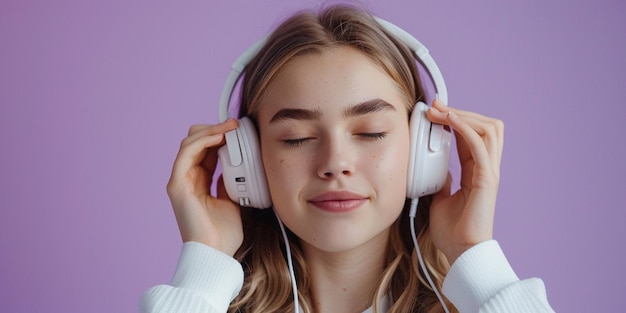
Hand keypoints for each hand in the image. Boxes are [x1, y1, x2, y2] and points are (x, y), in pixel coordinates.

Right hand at [166, 119, 242, 255]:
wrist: (216, 253)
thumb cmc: (224, 233)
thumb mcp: (233, 199)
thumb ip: (230, 180)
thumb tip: (239, 163)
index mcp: (199, 181)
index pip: (206, 149)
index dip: (221, 136)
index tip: (239, 129)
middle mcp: (186, 178)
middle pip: (195, 141)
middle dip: (215, 129)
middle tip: (235, 125)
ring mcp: (180, 180)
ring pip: (190, 142)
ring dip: (211, 130)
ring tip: (230, 126)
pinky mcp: (177, 184)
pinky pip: (187, 153)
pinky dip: (203, 140)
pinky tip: (219, 136)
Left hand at [425, 100, 503, 263]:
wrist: (460, 252)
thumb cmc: (452, 230)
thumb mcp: (440, 196)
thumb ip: (441, 179)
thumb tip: (435, 166)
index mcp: (476, 171)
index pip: (471, 135)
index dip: (455, 119)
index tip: (434, 110)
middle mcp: (486, 168)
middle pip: (486, 126)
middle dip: (461, 111)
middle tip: (437, 105)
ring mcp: (489, 172)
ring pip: (490, 129)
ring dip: (464, 115)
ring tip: (441, 111)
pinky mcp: (487, 179)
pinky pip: (481, 145)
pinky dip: (465, 128)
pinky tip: (450, 121)